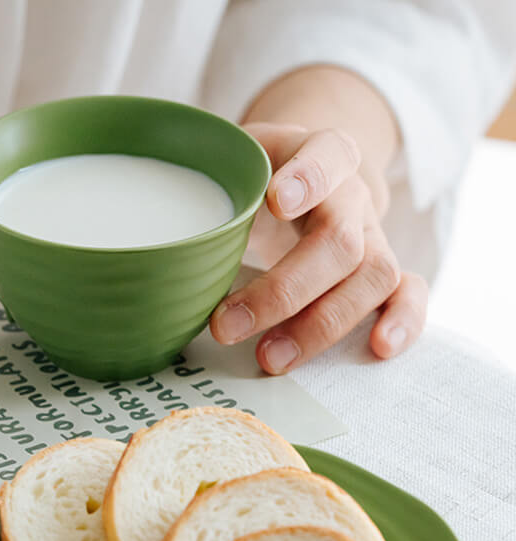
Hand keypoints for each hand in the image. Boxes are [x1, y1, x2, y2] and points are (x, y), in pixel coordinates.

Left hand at [210, 122, 427, 373]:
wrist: (305, 178)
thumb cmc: (257, 177)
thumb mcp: (233, 161)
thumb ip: (206, 181)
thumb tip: (158, 236)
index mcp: (318, 154)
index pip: (328, 154)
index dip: (309, 178)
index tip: (273, 202)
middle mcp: (353, 197)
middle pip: (340, 241)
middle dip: (283, 291)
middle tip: (226, 327)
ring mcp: (373, 235)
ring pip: (373, 276)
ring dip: (320, 324)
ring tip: (269, 359)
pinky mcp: (383, 270)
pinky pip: (409, 291)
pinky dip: (403, 320)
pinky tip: (378, 349)